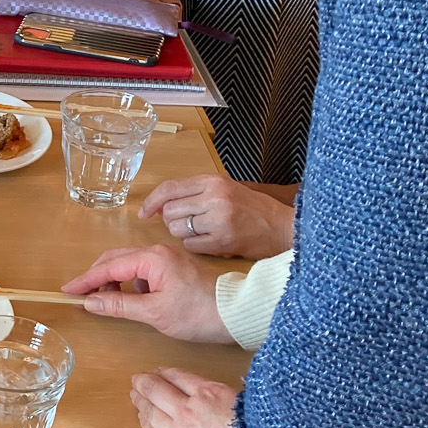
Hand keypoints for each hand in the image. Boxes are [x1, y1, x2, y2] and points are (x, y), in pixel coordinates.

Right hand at [61, 245, 232, 343]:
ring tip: (108, 304)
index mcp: (152, 258)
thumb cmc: (200, 313)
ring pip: (129, 265)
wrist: (239, 312)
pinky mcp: (175, 269)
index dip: (85, 280)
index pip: (108, 266)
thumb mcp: (155, 313)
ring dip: (114, 282)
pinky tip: (134, 302)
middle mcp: (158, 252)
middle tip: (82, 297)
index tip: (68, 292)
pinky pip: (144, 272)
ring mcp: (168, 259)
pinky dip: (132, 285)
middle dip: (97, 278)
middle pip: (116, 259)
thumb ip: (120, 306)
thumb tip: (91, 302)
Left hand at [140, 175, 295, 257]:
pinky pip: (190, 246)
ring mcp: (218, 220)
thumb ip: (196, 192)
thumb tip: (161, 203)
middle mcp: (214, 198)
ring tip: (202, 231)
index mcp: (213, 181)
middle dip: (171, 220)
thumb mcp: (227, 189)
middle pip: (169, 211)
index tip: (143, 213)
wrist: (283, 227)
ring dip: (183, 234)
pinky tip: (210, 242)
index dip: (152, 202)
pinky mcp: (222, 241)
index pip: (169, 189)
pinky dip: (194, 246)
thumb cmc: (254, 209)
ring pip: (177, 229)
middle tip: (187, 223)